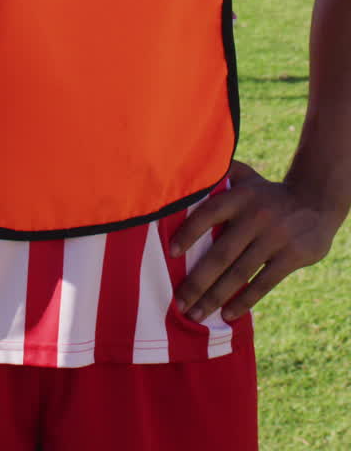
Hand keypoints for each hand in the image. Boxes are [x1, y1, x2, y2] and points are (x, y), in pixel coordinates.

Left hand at [170, 160, 339, 322]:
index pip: (209, 213)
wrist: (316, 201)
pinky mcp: (292, 256)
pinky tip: (227, 315)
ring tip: (196, 315)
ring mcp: (275, 238)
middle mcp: (256, 216)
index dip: (189, 232)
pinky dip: (244, 301)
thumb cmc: (267, 193)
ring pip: (239, 273)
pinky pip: (263, 283)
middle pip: (221, 254)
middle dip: (197, 281)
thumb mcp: (246, 176)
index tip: (171, 253)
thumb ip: (219, 173)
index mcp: (240, 196)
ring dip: (215, 297)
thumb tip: (182, 171)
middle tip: (179, 303)